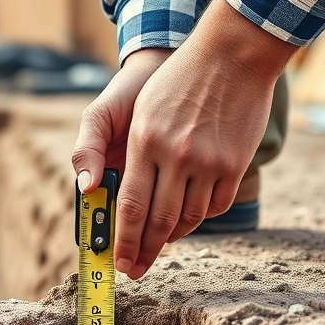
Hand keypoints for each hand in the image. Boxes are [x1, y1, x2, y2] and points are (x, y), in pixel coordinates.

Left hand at [74, 0, 296, 278]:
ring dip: (173, 236)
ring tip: (159, 243)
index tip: (119, 264)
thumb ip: (96, 146)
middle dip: (144, 252)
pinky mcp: (235, 162)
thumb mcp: (127, 106)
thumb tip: (89, 188)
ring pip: (190, 218)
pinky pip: (216, 205)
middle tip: (135, 270)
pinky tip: (188, 218)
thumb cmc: (171, 81)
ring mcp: (210, 161)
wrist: (229, 54)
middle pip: (159, 221)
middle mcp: (177, 155)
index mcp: (145, 141)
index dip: (124, 242)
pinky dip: (200, 217)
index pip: (131, 206)